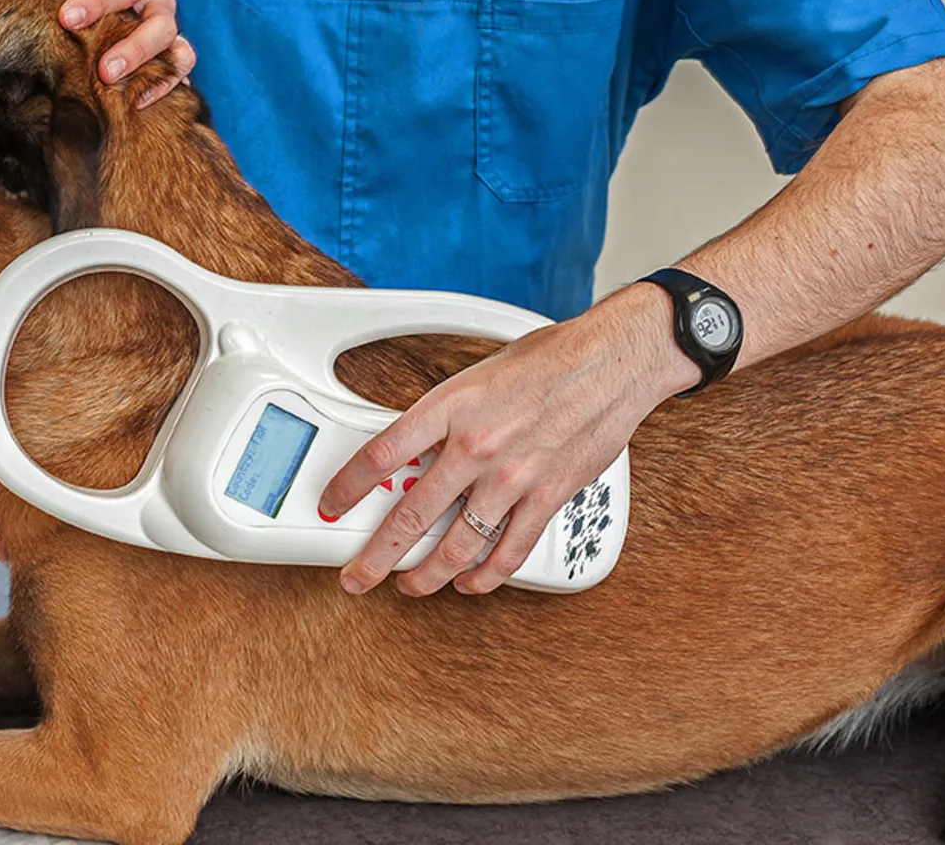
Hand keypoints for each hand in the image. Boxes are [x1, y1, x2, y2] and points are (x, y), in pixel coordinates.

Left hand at [36, 0, 195, 106]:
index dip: (100, 1)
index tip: (66, 19)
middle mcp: (160, 1)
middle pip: (162, 24)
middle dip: (134, 48)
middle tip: (103, 70)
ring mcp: (165, 33)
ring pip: (179, 53)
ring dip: (152, 72)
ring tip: (123, 92)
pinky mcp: (163, 60)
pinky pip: (176, 76)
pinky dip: (163, 89)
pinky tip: (138, 103)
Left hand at [319, 288, 692, 595]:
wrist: (612, 362)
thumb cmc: (548, 359)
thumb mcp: (477, 375)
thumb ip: (445, 416)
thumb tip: (416, 446)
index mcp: (449, 408)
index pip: (380, 456)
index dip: (347, 486)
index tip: (331, 504)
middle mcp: (474, 446)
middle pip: (410, 515)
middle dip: (376, 556)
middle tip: (356, 576)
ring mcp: (511, 477)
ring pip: (457, 546)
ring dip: (427, 575)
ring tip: (410, 585)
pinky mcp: (547, 497)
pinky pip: (508, 551)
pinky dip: (485, 576)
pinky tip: (469, 583)